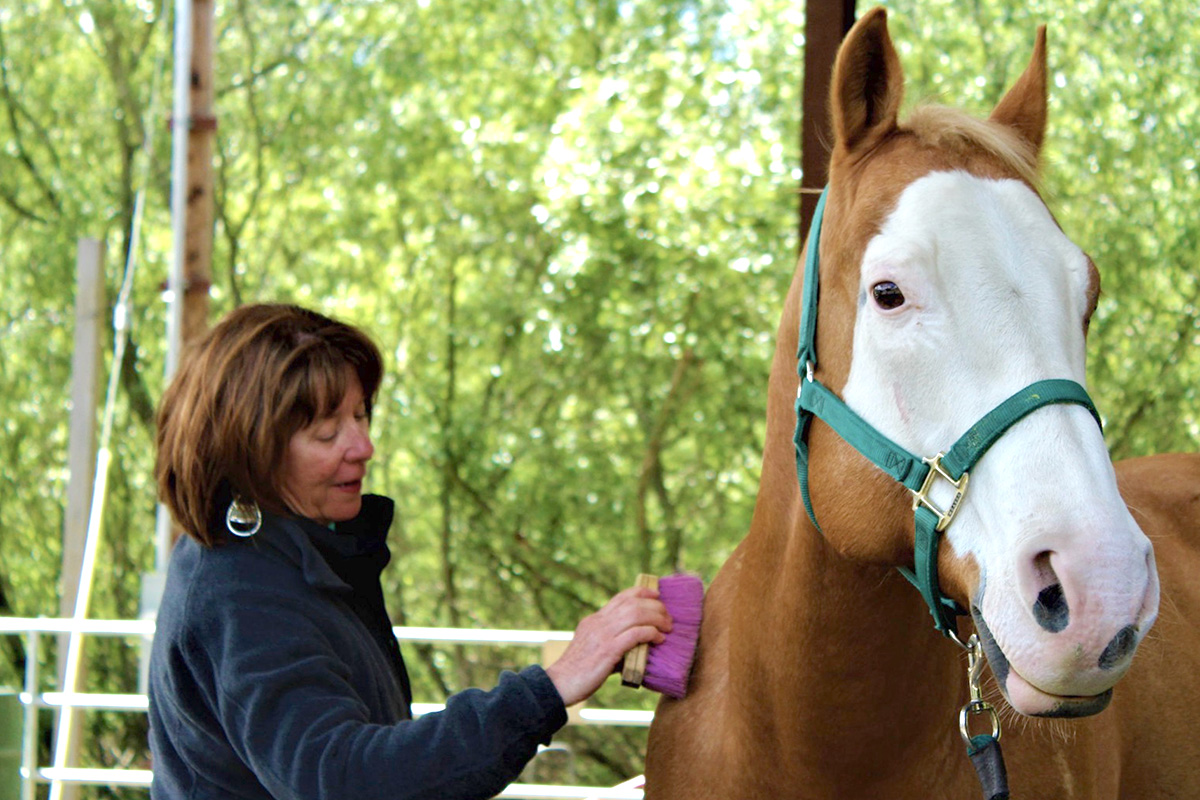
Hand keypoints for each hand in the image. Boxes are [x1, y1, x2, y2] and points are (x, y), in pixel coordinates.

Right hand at [544, 584, 672, 706]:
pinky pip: (635, 634)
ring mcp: (602, 635)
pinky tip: (659, 639)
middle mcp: (598, 623)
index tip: (656, 595)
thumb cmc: (579, 672)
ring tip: (667, 627)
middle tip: (668, 617)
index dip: (641, 592)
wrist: (559, 685)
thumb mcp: (594, 649)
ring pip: (636, 614)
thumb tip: (640, 645)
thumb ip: (614, 643)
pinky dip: (651, 633)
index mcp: (594, 620)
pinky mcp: (607, 650)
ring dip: (657, 618)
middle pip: (632, 603)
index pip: (621, 597)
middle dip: (655, 606)